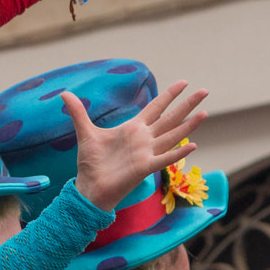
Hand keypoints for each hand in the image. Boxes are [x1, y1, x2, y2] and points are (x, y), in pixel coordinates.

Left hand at [65, 78, 208, 209]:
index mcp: (133, 128)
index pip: (155, 108)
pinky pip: (164, 159)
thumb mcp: (85, 133)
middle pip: (169, 118)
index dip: (168, 95)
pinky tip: (193, 146)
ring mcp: (146, 153)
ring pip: (172, 136)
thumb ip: (78, 113)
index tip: (183, 83)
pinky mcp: (144, 168)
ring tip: (205, 113)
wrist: (89, 186)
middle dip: (186, 105)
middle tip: (204, 90)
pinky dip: (178, 154)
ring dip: (188, 125)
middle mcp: (144, 139)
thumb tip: (64, 93)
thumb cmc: (91, 162)